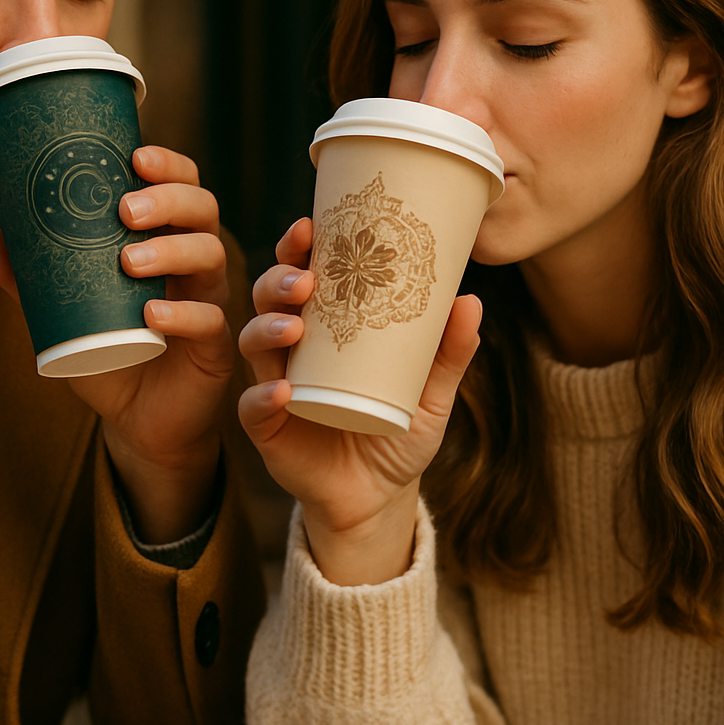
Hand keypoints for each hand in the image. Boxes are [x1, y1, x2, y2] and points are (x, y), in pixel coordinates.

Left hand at [0, 145, 233, 542]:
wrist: (137, 421)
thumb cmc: (109, 352)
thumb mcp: (62, 311)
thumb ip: (30, 276)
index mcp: (166, 239)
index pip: (181, 187)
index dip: (168, 165)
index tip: (134, 155)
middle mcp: (194, 262)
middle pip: (203, 209)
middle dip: (169, 200)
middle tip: (125, 210)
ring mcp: (209, 301)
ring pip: (211, 255)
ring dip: (171, 250)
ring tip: (128, 261)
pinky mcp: (215, 347)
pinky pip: (210, 321)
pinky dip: (181, 315)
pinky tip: (151, 315)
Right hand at [238, 217, 482, 584]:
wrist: (378, 497)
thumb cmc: (398, 432)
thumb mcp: (431, 394)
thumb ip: (448, 354)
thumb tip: (469, 300)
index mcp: (325, 327)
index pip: (303, 275)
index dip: (298, 248)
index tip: (310, 227)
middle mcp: (293, 349)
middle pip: (270, 299)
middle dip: (279, 280)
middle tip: (306, 279)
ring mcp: (275, 384)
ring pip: (255, 342)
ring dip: (267, 327)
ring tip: (294, 326)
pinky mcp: (267, 427)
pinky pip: (254, 406)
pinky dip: (263, 395)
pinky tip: (283, 390)